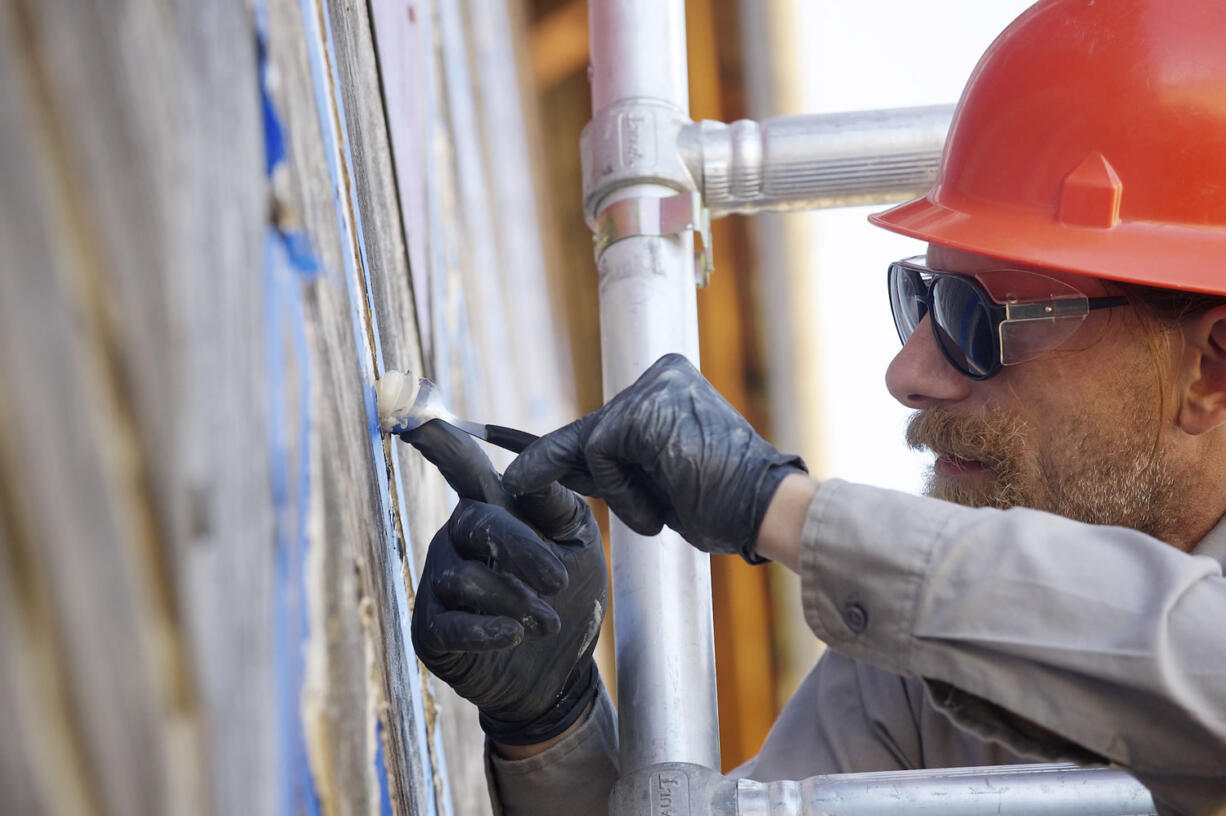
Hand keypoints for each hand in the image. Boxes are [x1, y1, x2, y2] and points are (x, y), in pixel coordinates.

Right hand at [405, 420, 607, 744]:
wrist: (563, 669)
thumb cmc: (569, 593)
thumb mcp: (576, 541)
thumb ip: (555, 504)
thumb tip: (532, 471)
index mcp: (489, 507)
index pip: (461, 465)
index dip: (438, 442)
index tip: (416, 419)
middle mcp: (455, 538)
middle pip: (475, 522)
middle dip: (523, 550)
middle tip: (560, 581)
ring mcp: (438, 584)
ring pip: (464, 576)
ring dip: (514, 598)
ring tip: (546, 621)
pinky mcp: (431, 631)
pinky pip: (449, 623)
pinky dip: (486, 629)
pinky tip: (513, 634)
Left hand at [503, 353, 804, 561]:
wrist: (764, 509)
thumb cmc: (718, 501)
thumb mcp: (651, 480)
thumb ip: (606, 466)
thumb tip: (541, 468)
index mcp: (668, 385)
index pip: (602, 423)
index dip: (554, 448)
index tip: (497, 445)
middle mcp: (660, 374)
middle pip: (588, 429)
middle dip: (558, 463)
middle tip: (521, 481)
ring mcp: (652, 388)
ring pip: (591, 446)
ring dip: (620, 492)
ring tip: (665, 505)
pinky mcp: (642, 410)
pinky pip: (601, 456)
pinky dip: (623, 491)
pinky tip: (662, 500)